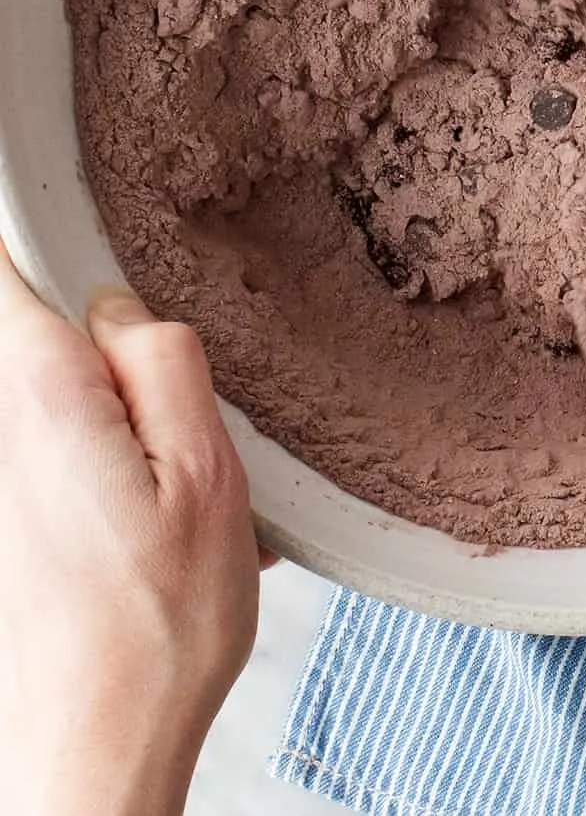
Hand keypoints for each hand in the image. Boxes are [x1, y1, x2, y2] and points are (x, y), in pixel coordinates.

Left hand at [0, 250, 261, 815]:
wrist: (97, 751)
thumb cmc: (155, 631)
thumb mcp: (205, 476)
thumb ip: (163, 364)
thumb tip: (124, 306)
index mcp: (44, 397)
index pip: (8, 264)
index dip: (39, 221)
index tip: (76, 193)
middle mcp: (3, 427)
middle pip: (52, 329)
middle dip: (122, 350)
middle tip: (183, 415)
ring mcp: (5, 473)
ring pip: (72, 394)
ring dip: (135, 422)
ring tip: (184, 494)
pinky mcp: (13, 514)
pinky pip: (72, 449)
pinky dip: (127, 472)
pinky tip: (166, 533)